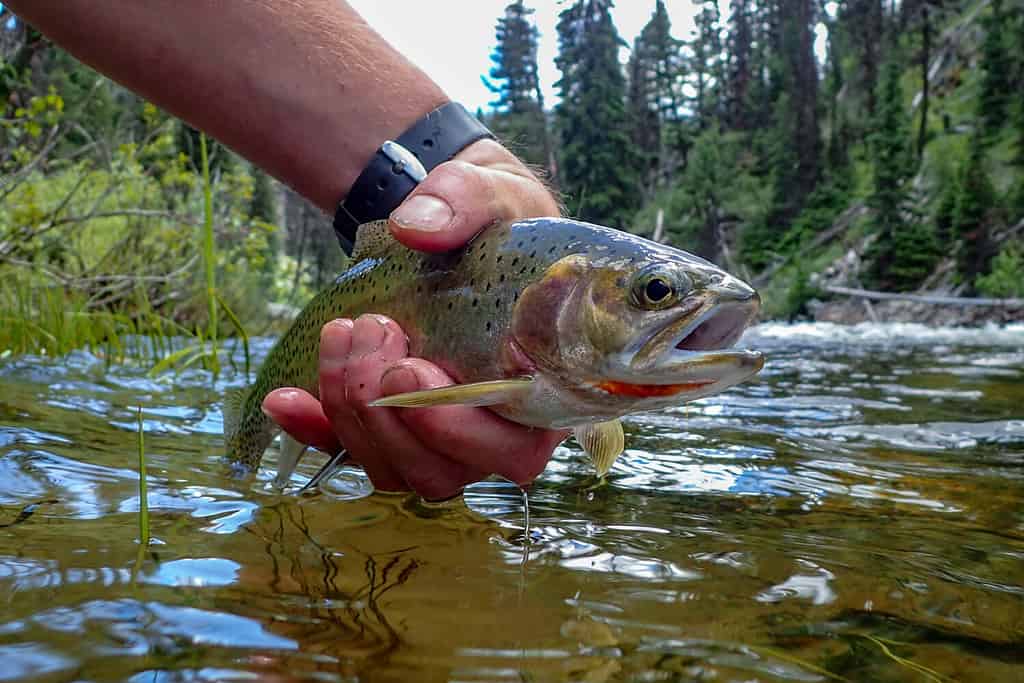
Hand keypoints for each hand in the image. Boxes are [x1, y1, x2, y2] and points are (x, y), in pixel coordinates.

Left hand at [262, 140, 567, 498]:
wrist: (457, 225)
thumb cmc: (496, 221)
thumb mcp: (494, 193)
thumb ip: (466, 203)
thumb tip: (414, 229)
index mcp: (541, 392)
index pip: (516, 452)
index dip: (462, 429)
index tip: (412, 365)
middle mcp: (493, 429)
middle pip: (443, 472)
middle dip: (392, 413)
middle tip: (374, 330)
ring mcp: (437, 435)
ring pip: (394, 472)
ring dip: (351, 412)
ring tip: (342, 333)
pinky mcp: (388, 425)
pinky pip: (347, 454)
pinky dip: (313, 431)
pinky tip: (284, 397)